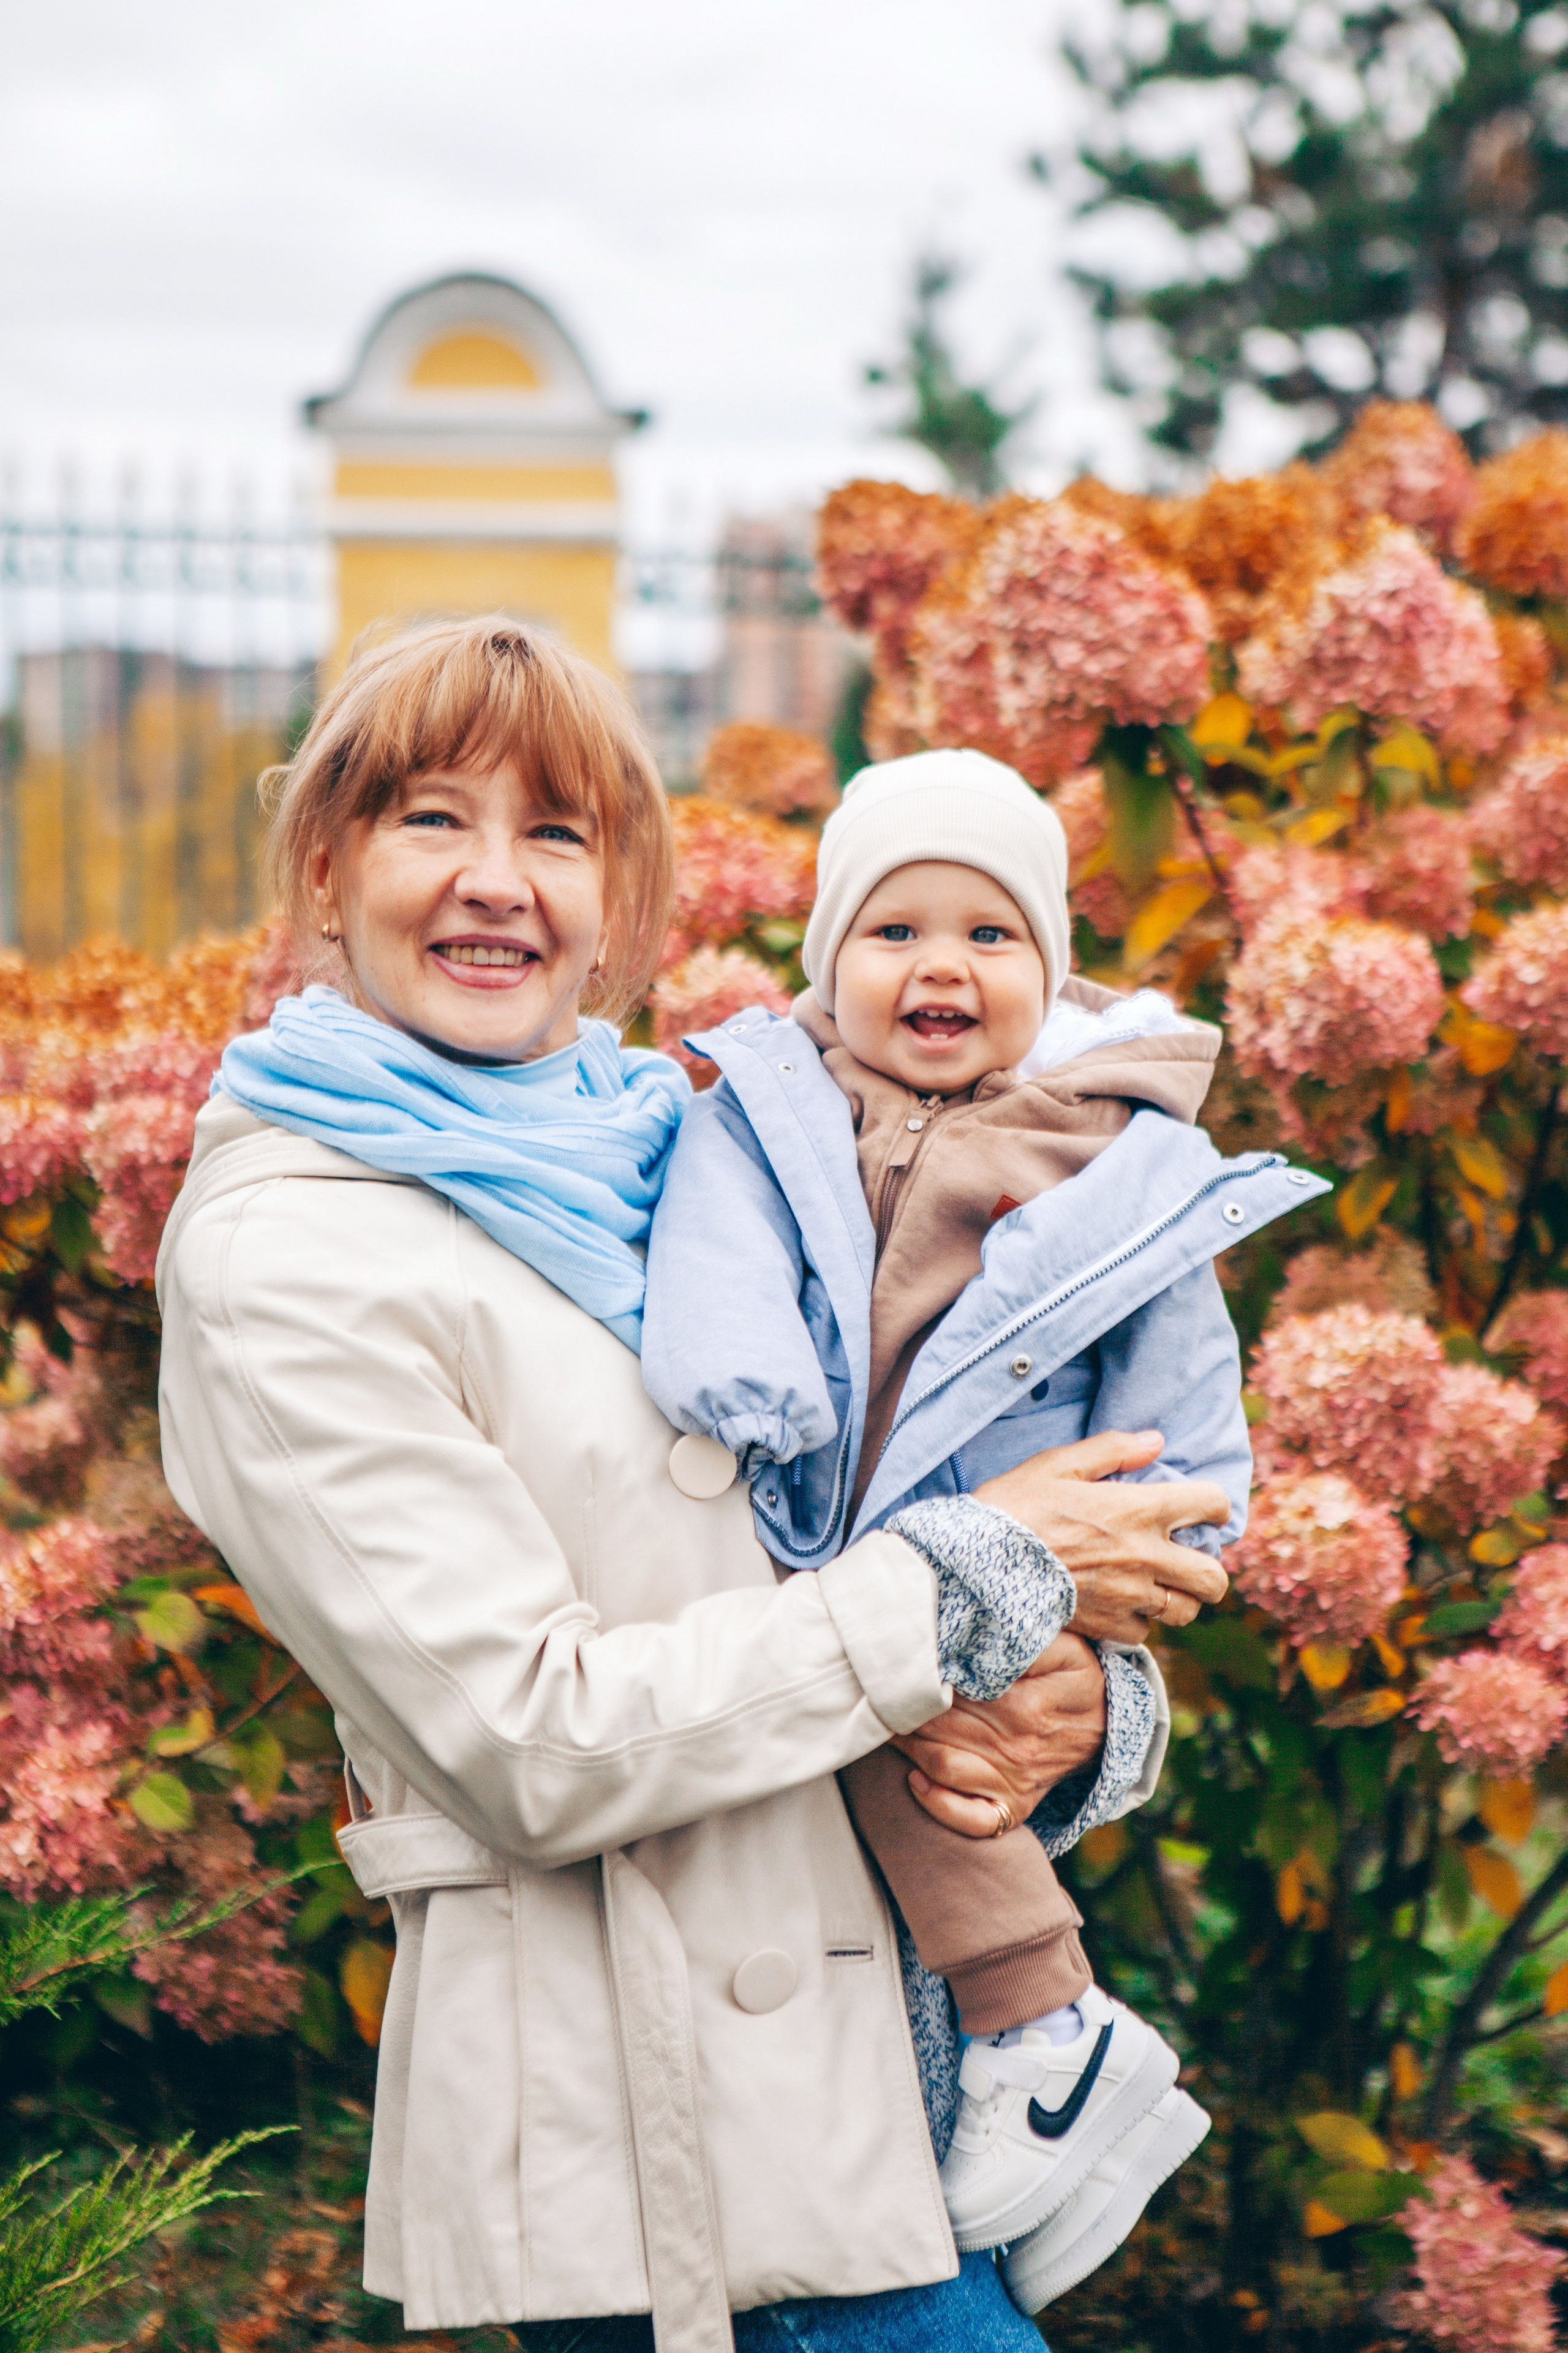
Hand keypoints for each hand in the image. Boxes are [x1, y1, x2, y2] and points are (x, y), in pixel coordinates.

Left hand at [892, 1630, 1106, 1838]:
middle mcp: (1018, 1749)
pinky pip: (972, 1820)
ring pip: (942, 1765)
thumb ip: (1023, 1639)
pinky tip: (915, 1782)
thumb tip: (977, 1637)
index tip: (901, 1662)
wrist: (1109, 1724)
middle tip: (879, 1690)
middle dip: (904, 1708)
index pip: (955, 1692)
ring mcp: (1015, 1782)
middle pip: (940, 1726)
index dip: (923, 1677)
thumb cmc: (1076, 1677)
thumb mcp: (1064, 1646)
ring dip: (907, 1745)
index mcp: (1026, 1706)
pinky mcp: (1013, 1807)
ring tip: (887, 1723)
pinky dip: (938, 1806)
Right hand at [976, 1428, 1228, 1644]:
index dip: (1215, 1505)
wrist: (977, 1566)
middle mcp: (1144, 1558)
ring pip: (1185, 1611)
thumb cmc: (1014, 1507)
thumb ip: (1112, 1450)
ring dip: (1177, 1598)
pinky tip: (1119, 1604)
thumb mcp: (1057, 1464)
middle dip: (1209, 1569)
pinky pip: (1143, 1633)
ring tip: (1156, 1585)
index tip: (1203, 1509)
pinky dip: (1138, 1622)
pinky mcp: (1107, 1627)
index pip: (1211, 1505)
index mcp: (1138, 1510)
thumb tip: (1156, 1441)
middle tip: (1187, 1559)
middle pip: (1214, 1578)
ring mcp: (1128, 1598)